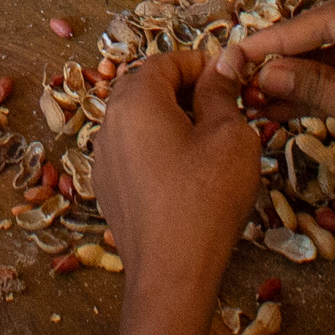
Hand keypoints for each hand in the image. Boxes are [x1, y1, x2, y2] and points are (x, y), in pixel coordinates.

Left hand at [93, 50, 259, 309]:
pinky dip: (157, 148)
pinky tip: (187, 172)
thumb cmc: (206, 198)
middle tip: (223, 108)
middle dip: (184, 90)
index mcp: (135, 100)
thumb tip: (225, 61)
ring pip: (138, 120)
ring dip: (170, 119)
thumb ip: (222, 91)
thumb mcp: (229, 135)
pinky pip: (132, 150)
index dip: (201, 64)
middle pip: (146, 87)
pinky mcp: (107, 187)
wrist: (172, 273)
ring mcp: (103, 157)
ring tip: (209, 141)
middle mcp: (109, 122)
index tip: (231, 79)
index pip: (165, 61)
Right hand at [222, 0, 334, 217]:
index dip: (281, 36)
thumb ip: (317, 88)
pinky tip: (285, 107)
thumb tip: (264, 72)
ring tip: (256, 95)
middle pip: (332, 34)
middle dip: (287, 56)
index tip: (242, 50)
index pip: (330, 18)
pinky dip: (322, 94)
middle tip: (242, 72)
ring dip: (301, 78)